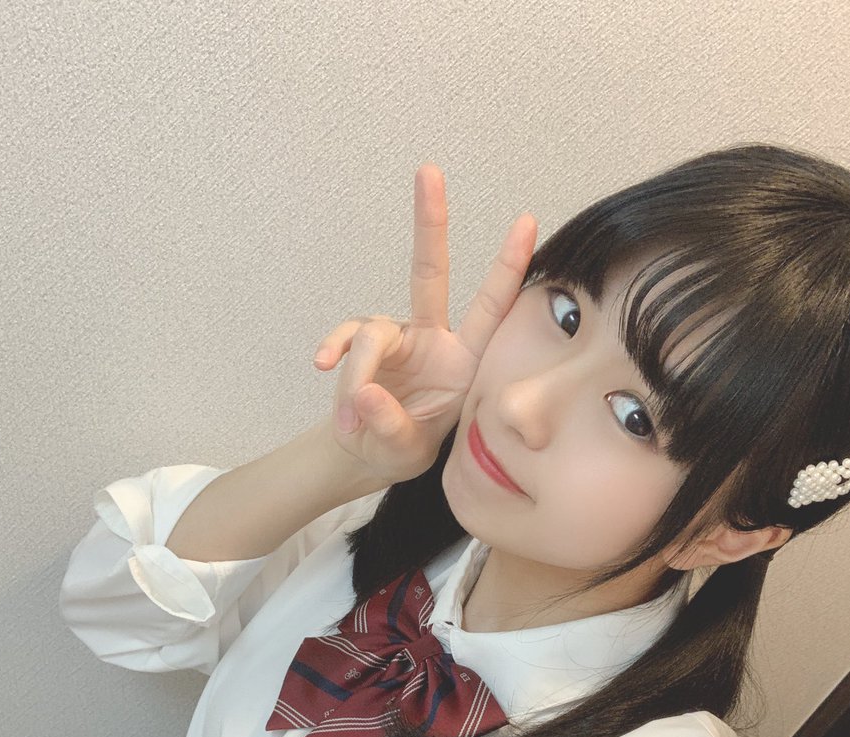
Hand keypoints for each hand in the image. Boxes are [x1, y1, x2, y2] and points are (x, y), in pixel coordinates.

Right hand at [314, 163, 536, 484]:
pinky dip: (336, 352)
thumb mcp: (404, 449)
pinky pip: (346, 338)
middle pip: (429, 273)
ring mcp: (395, 338)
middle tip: (430, 171)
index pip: (490, 311)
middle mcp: (432, 339)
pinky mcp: (362, 346)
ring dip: (358, 373)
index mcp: (464, 362)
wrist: (368, 453)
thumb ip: (390, 425)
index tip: (527, 221)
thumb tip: (364, 392)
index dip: (507, 268)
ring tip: (352, 419)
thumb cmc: (402, 447)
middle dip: (430, 224)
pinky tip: (322, 366)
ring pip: (373, 333)